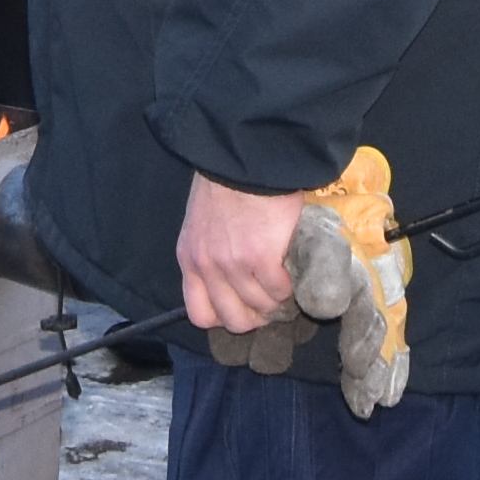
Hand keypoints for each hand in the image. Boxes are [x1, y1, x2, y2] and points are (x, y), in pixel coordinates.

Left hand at [175, 174, 307, 340]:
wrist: (244, 159)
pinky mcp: (261, 259)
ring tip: (282, 283)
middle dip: (255, 317)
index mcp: (189, 259)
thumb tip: (228, 279)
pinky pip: (279, 291)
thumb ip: (208, 253)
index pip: (199, 314)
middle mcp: (208, 267)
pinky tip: (289, 272)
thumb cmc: (224, 184)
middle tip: (268, 303)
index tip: (241, 308)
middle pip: (233, 320)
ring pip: (260, 307)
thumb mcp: (201, 224)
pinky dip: (288, 287)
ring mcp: (234, 265)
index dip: (223, 317)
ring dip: (275, 300)